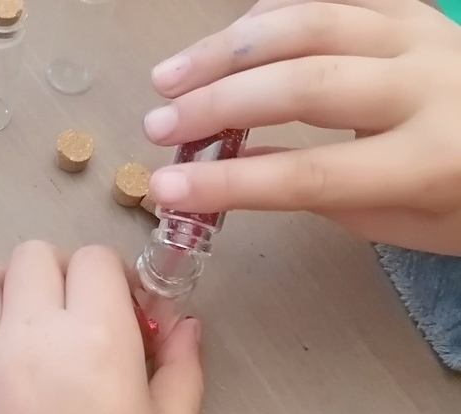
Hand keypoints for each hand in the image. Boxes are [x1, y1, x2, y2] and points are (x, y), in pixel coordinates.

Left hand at [0, 242, 202, 413]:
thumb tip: (184, 326)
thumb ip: (182, 368)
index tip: (124, 312)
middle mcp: (29, 341)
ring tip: (26, 325)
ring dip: (3, 289)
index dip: (115, 279)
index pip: (95, 260)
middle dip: (62, 275)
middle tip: (79, 316)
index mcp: (98, 342)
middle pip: (32, 256)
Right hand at [144, 0, 460, 255]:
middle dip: (217, 105)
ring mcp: (418, 33)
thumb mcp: (393, 220)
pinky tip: (228, 38)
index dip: (229, 185)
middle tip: (158, 126)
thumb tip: (242, 166)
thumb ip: (318, 193)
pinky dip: (268, 14)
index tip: (166, 192)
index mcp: (426, 160)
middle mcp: (424, 85)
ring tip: (170, 77)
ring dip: (226, 49)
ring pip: (307, 23)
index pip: (307, 175)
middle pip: (301, 85)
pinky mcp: (410, 9)